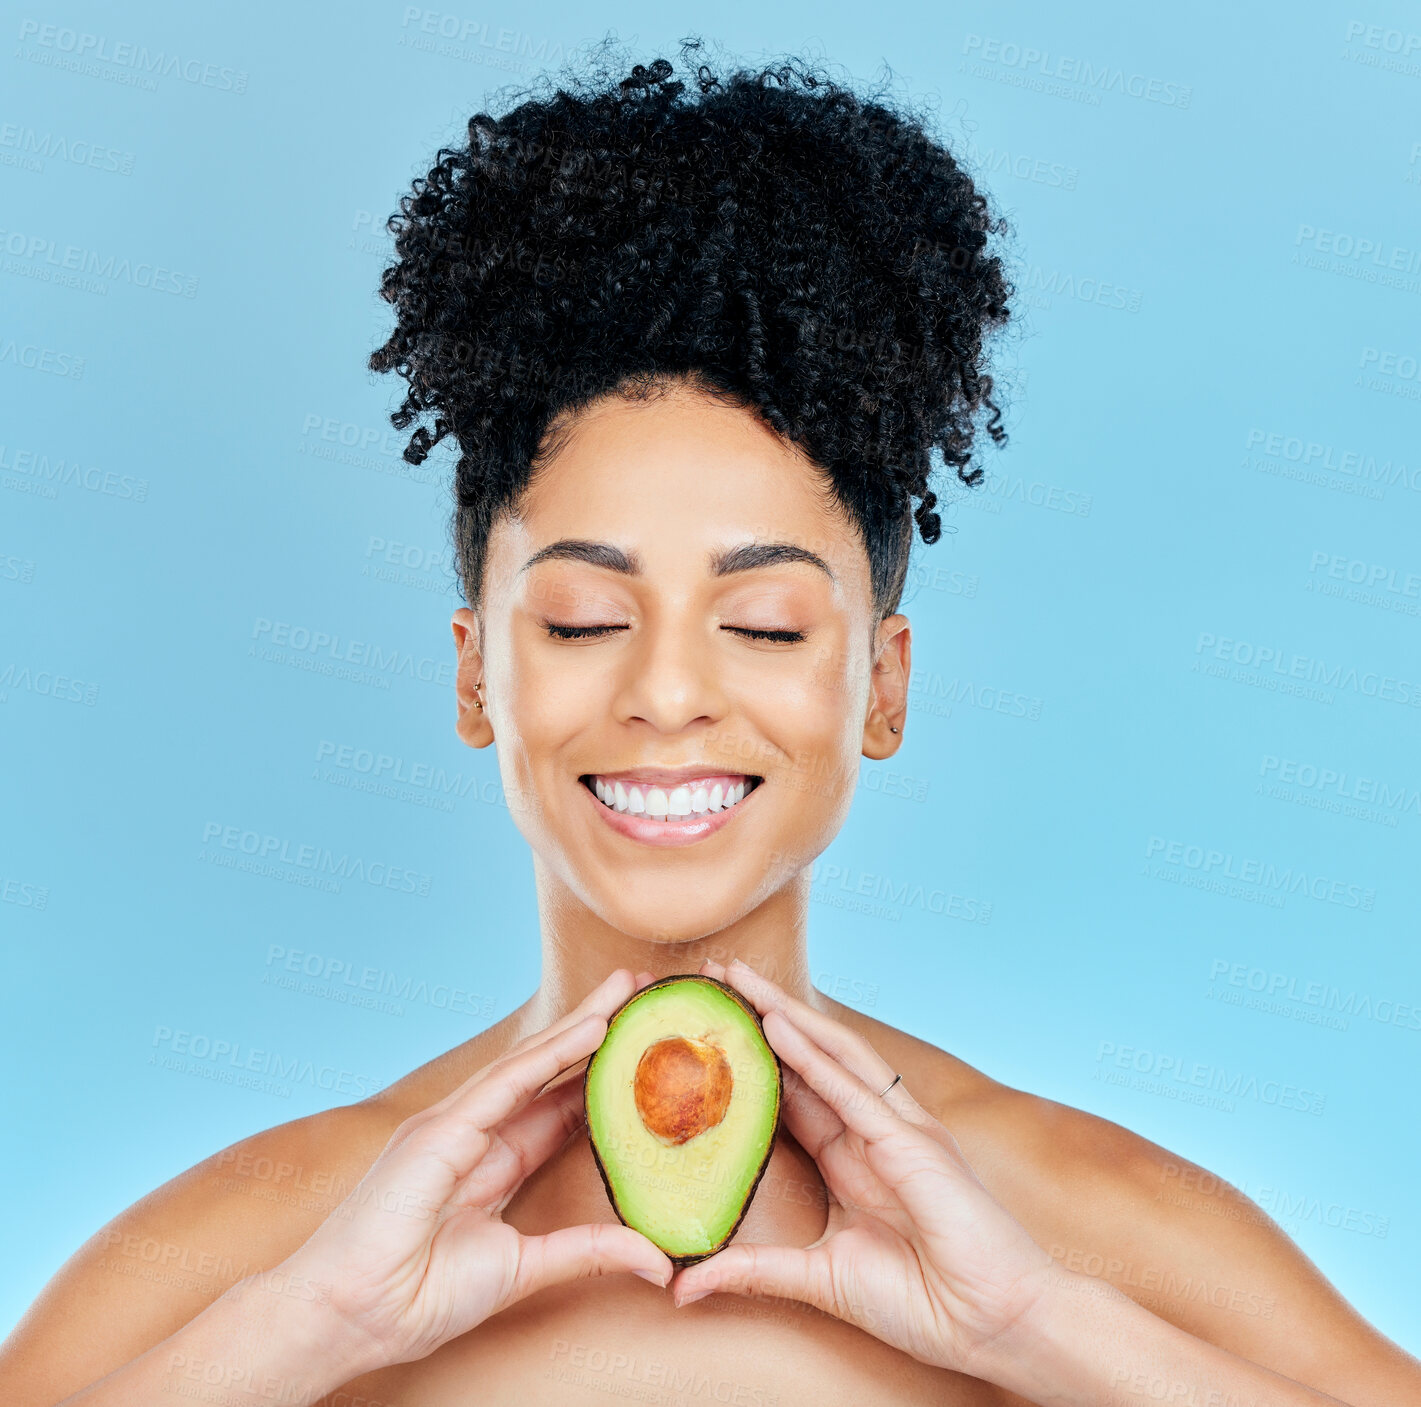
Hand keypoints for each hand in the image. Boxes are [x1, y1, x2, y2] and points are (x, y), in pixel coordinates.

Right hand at [275, 968, 673, 1372]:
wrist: (350, 1316)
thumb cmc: (418, 1297)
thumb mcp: (525, 1270)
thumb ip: (589, 1253)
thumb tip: (660, 1265)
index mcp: (493, 1162)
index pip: (560, 1106)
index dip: (602, 1075)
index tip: (647, 1049)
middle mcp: (476, 1133)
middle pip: (550, 1070)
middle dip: (598, 1031)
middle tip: (645, 992)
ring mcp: (455, 1125)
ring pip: (532, 1063)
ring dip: (583, 1025)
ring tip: (629, 990)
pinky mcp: (439, 1129)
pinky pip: (505, 1083)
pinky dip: (550, 1053)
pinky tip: (591, 1028)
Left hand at [668, 957, 1055, 1378]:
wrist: (997, 1327)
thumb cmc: (923, 1304)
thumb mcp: (818, 1280)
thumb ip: (754, 1273)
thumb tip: (684, 1287)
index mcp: (851, 1159)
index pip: (792, 1092)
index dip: (749, 1058)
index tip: (705, 1028)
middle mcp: (871, 1133)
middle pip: (806, 1059)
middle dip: (760, 1015)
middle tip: (713, 977)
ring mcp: (896, 1131)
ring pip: (830, 1055)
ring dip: (782, 1014)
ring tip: (736, 978)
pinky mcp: (913, 1144)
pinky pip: (852, 1091)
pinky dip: (812, 1056)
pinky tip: (775, 1024)